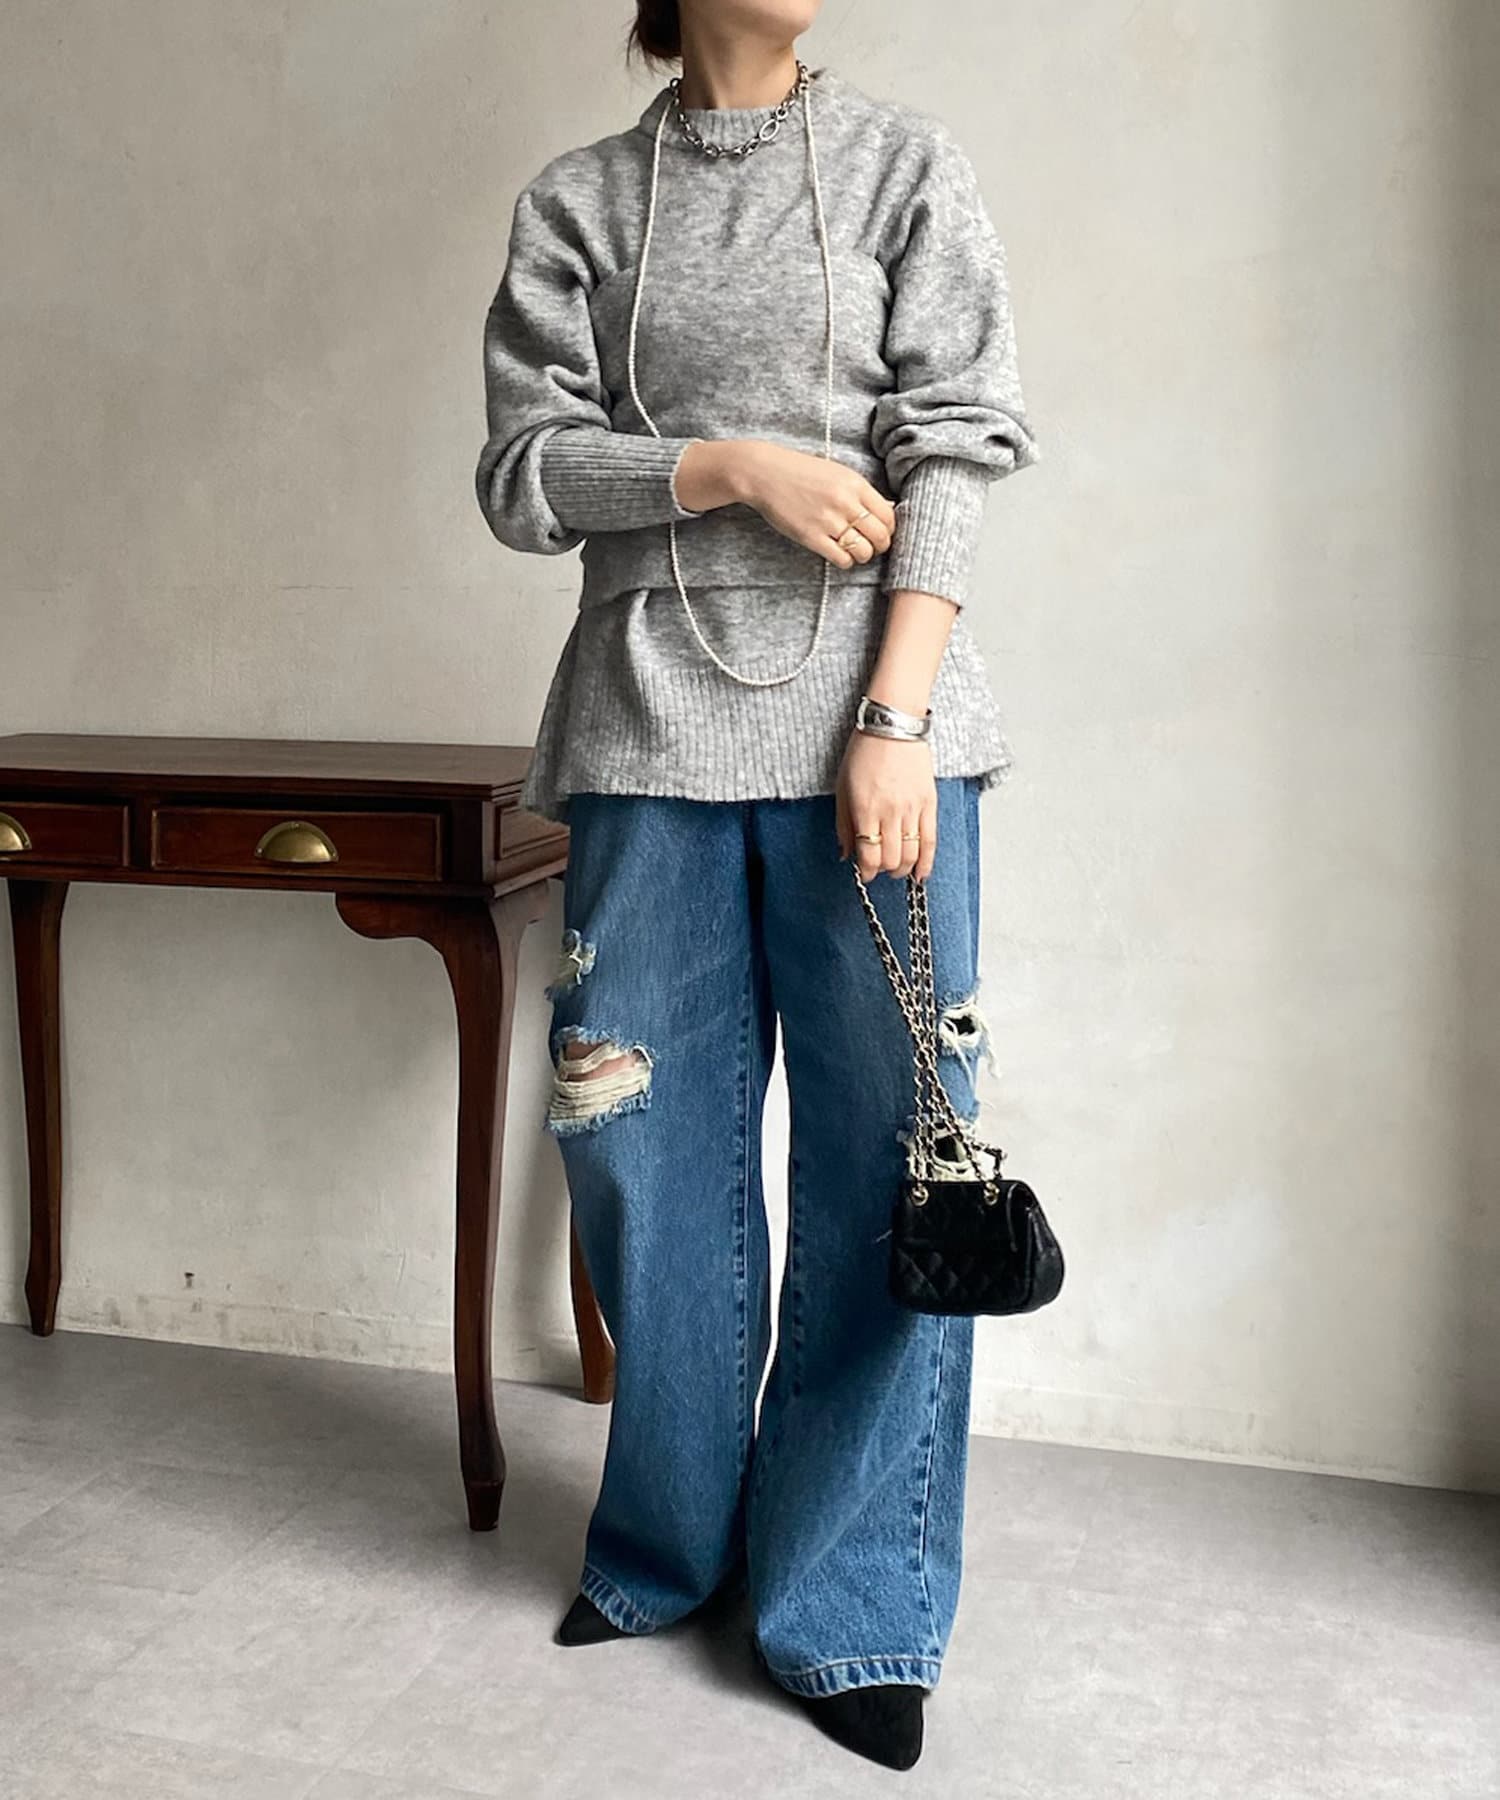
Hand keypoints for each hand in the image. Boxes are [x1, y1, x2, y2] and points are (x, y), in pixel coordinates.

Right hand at [728, 441, 895, 567]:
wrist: (766, 474)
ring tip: (855, 551)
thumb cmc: (802, 472)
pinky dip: (846, 561)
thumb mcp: (837, 473)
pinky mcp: (812, 537)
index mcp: (855, 484)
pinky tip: (839, 554)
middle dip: (881, 546)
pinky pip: (841, 559)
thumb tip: (888, 510)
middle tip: (873, 546)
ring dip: (863, 555)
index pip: (888, 515)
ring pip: (863, 551)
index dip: (890, 529)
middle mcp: (845, 503)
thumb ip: (861, 492)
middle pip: (880, 536)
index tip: (883, 532)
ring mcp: (828, 521)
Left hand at [835, 729, 937, 881]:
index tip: (863, 873)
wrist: (893, 725)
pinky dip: (927, 862)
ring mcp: (912, 808)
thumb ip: (844, 824)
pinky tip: (922, 874)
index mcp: (865, 808)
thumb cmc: (864, 752)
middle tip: (879, 869)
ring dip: (903, 869)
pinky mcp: (929, 803)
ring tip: (897, 869)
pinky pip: (931, 840)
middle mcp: (890, 812)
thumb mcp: (842, 788)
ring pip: (911, 854)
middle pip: (891, 859)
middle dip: (883, 871)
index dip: (866, 872)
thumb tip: (845, 854)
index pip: (869, 855)